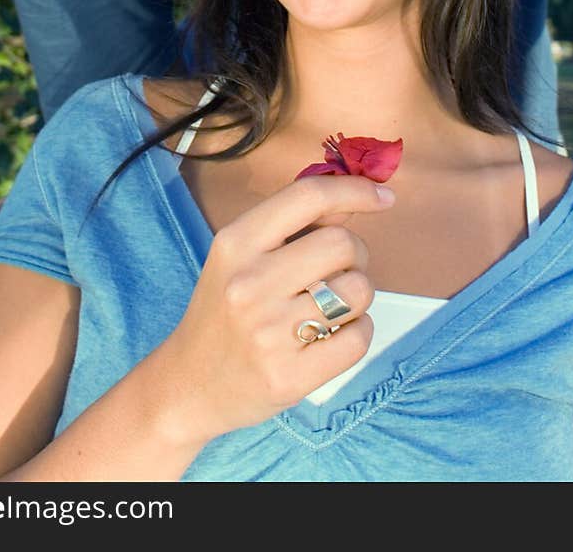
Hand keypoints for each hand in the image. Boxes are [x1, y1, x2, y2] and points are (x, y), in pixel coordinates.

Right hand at [160, 173, 394, 444]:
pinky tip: (334, 335)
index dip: (355, 189)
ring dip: (358, 295)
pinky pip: (359, 338)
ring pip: (358, 291)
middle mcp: (249, 283)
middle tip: (339, 270)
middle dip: (357, 254)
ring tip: (332, 306)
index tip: (383, 196)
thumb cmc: (223, 310)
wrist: (189, 383)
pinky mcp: (289, 376)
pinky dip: (359, 331)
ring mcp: (268, 332)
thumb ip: (296, 224)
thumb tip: (355, 196)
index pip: (308, 196)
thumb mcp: (241, 256)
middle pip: (343, 243)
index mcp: (235, 243)